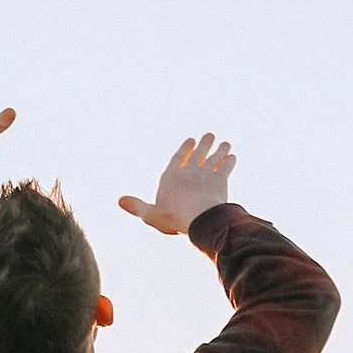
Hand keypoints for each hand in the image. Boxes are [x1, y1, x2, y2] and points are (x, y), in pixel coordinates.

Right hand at [118, 131, 236, 233]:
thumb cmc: (173, 217)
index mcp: (171, 177)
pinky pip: (225, 168)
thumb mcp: (150, 214)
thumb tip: (119, 200)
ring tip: (225, 143)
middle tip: (210, 135)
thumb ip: (136, 206)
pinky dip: (229, 162)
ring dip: (219, 150)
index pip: (178, 159)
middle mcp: (189, 171)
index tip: (190, 141)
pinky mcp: (220, 181)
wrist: (199, 217)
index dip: (184, 150)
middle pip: (198, 154)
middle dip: (204, 144)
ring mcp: (206, 175)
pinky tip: (232, 157)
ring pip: (214, 158)